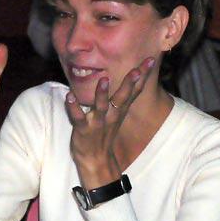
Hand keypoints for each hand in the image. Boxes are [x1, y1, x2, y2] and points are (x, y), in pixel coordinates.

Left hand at [66, 57, 154, 189]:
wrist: (96, 160)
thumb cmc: (104, 132)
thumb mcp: (117, 113)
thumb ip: (122, 96)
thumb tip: (133, 78)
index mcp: (119, 110)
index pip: (134, 90)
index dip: (142, 75)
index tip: (151, 59)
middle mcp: (111, 115)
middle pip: (123, 97)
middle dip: (130, 83)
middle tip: (137, 69)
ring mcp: (97, 123)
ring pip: (101, 107)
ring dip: (102, 94)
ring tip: (103, 80)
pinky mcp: (83, 130)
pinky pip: (78, 118)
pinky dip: (73, 108)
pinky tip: (68, 96)